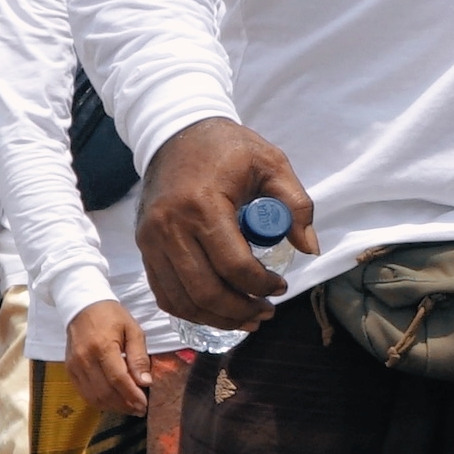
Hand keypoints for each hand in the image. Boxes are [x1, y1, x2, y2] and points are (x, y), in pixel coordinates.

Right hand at [67, 300, 153, 418]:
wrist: (82, 306)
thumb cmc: (112, 316)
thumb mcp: (133, 330)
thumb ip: (139, 357)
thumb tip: (145, 382)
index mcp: (102, 347)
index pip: (118, 379)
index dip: (132, 395)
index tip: (145, 405)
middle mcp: (85, 359)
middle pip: (105, 391)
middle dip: (124, 404)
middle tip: (140, 410)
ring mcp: (74, 366)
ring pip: (93, 396)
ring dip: (113, 406)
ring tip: (129, 408)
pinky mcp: (69, 370)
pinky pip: (84, 393)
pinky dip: (99, 401)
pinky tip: (113, 402)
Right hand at [137, 115, 316, 334]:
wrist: (176, 134)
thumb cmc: (228, 148)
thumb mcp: (271, 163)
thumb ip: (296, 204)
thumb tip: (309, 248)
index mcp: (203, 206)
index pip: (233, 265)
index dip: (261, 285)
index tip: (281, 286)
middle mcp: (170, 228)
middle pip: (205, 290)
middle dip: (240, 310)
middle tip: (266, 313)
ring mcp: (151, 240)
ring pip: (181, 299)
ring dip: (216, 318)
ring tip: (247, 319)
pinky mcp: (144, 246)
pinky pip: (164, 292)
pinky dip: (190, 309)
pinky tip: (216, 312)